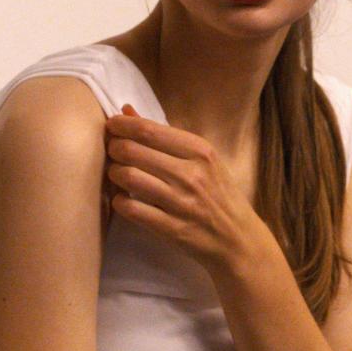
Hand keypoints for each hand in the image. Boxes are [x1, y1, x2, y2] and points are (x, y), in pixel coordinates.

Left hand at [104, 106, 266, 271]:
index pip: (149, 130)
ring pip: (129, 177)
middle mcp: (191, 174)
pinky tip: (123, 199)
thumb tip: (127, 111)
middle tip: (113, 152)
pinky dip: (119, 201)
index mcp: (200, 151)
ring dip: (114, 173)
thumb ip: (164, 136)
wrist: (239, 239)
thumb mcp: (203, 159)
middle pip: (132, 150)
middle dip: (114, 148)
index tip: (112, 126)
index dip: (121, 125)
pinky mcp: (173, 229)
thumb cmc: (219, 194)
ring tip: (117, 174)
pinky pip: (132, 209)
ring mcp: (181, 203)